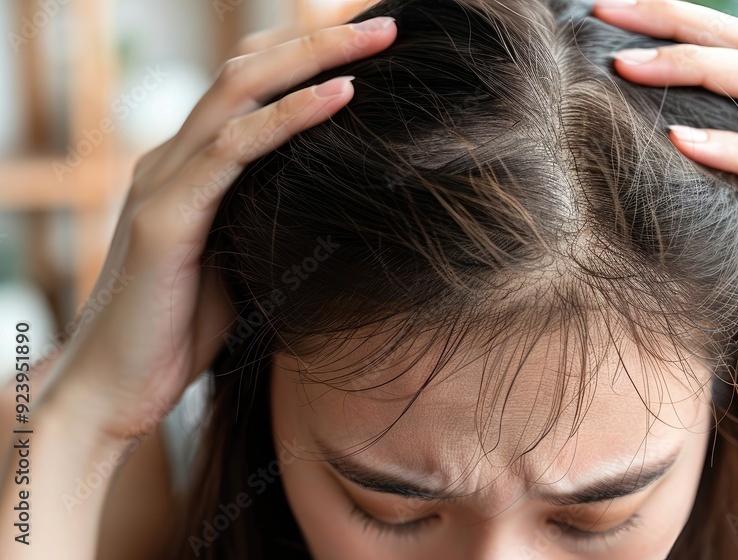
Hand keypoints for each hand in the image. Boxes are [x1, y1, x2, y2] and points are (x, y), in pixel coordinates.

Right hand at [40, 14, 396, 442]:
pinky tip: (339, 96)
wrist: (114, 389)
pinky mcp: (166, 217)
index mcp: (189, 168)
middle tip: (385, 27)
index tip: (367, 50)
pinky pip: (234, 150)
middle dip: (318, 40)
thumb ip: (265, 220)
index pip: (247, 88)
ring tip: (375, 42)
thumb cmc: (181, 330)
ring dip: (313, 59)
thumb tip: (328, 205)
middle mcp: (172, 159)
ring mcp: (164, 181)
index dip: (302, 58)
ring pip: (240, 91)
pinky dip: (289, 118)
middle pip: (247, 70)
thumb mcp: (239, 261)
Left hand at [592, 0, 737, 458]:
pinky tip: (678, 141)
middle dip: (682, 22)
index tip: (606, 19)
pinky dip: (734, 149)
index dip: (678, 32)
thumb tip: (612, 196)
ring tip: (628, 65)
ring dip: (700, 68)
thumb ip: (694, 215)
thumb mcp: (726, 255)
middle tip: (608, 10)